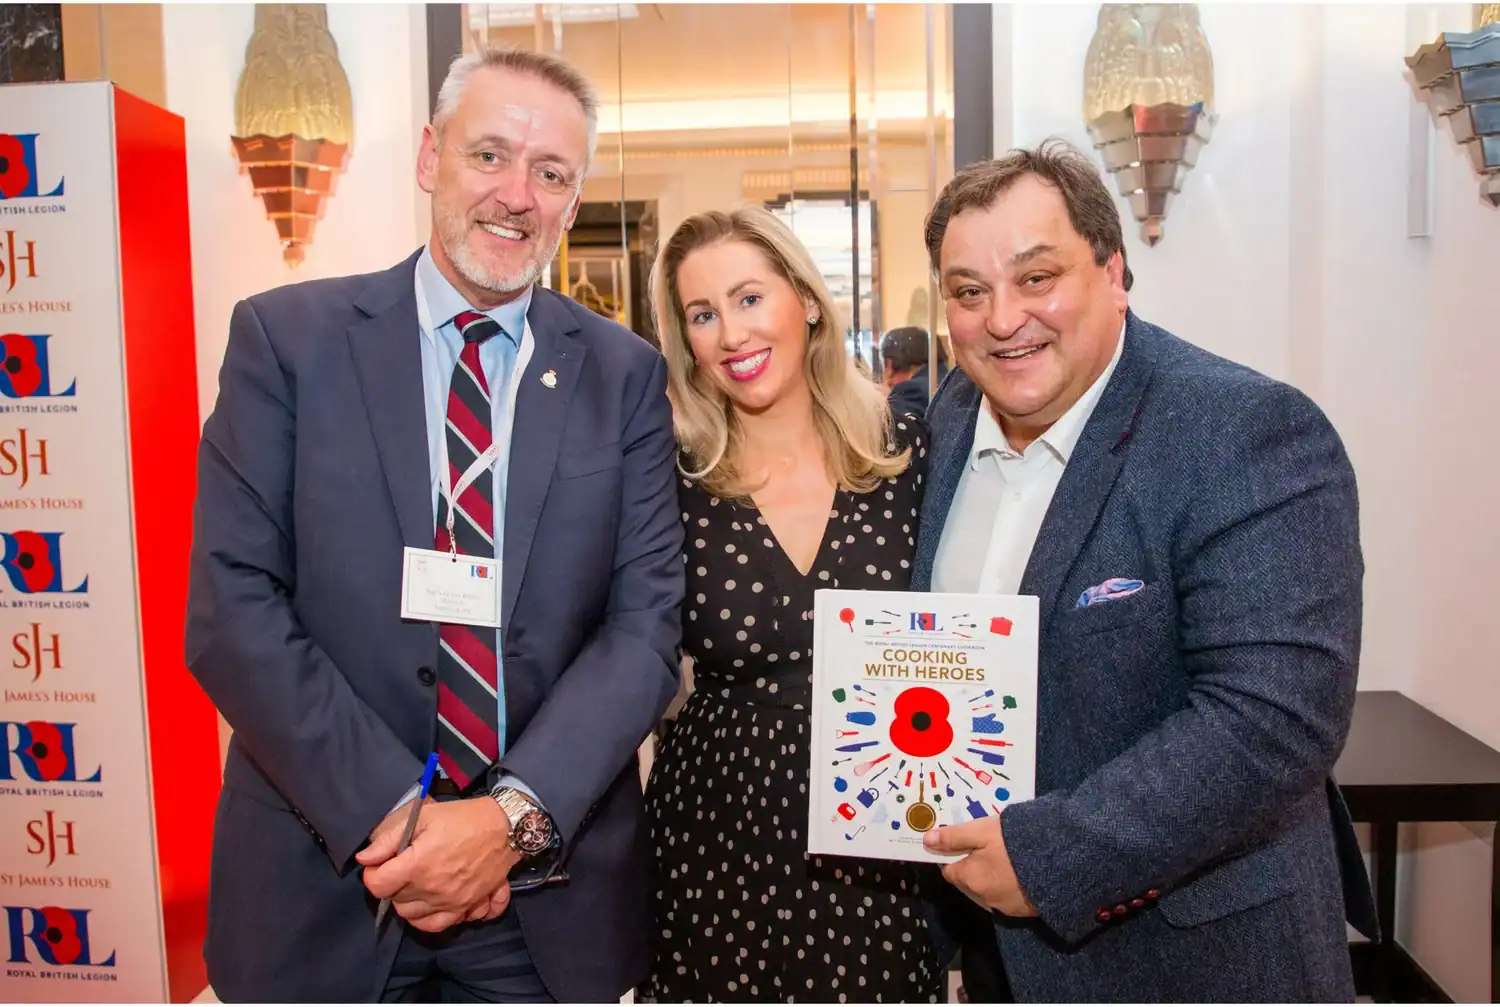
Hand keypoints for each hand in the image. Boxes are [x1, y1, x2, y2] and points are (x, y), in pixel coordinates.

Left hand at [358, 797, 521, 931]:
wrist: (506, 828)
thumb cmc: (464, 819)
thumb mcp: (424, 817)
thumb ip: (389, 839)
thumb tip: (365, 858)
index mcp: (418, 866)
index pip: (378, 885)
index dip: (373, 874)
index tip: (380, 865)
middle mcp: (433, 890)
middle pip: (396, 902)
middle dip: (392, 886)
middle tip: (402, 868)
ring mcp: (452, 903)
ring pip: (415, 918)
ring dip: (410, 904)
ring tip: (416, 886)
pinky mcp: (468, 907)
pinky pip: (442, 926)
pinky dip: (433, 919)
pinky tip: (434, 903)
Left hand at [923, 815, 1037, 916]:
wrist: (1060, 862)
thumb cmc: (1015, 842)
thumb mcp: (981, 831)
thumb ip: (953, 836)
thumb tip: (927, 841)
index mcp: (969, 878)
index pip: (949, 870)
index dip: (953, 856)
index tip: (962, 844)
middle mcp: (983, 897)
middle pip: (968, 882)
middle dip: (972, 868)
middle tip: (986, 848)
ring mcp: (1005, 907)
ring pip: (988, 891)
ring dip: (990, 878)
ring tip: (1004, 859)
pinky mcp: (1024, 910)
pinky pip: (1008, 898)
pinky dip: (1009, 887)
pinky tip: (1020, 873)